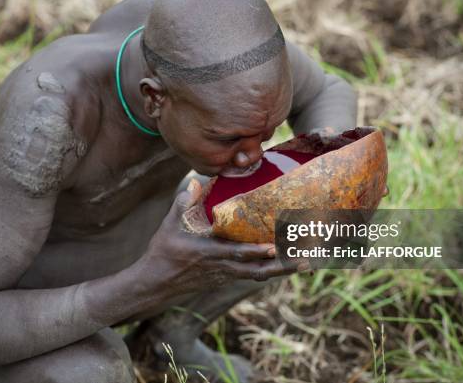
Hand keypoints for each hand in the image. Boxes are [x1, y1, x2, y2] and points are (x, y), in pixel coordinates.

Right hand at [140, 179, 304, 294]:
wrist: (156, 282)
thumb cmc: (164, 251)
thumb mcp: (170, 224)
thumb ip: (184, 202)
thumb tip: (197, 181)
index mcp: (208, 252)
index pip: (236, 253)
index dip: (256, 251)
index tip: (274, 247)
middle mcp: (221, 266)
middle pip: (257, 270)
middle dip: (282, 266)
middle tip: (306, 260)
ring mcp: (225, 275)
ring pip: (257, 275)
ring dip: (281, 270)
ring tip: (304, 264)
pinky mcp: (225, 278)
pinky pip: (251, 275)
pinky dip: (268, 270)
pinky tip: (283, 264)